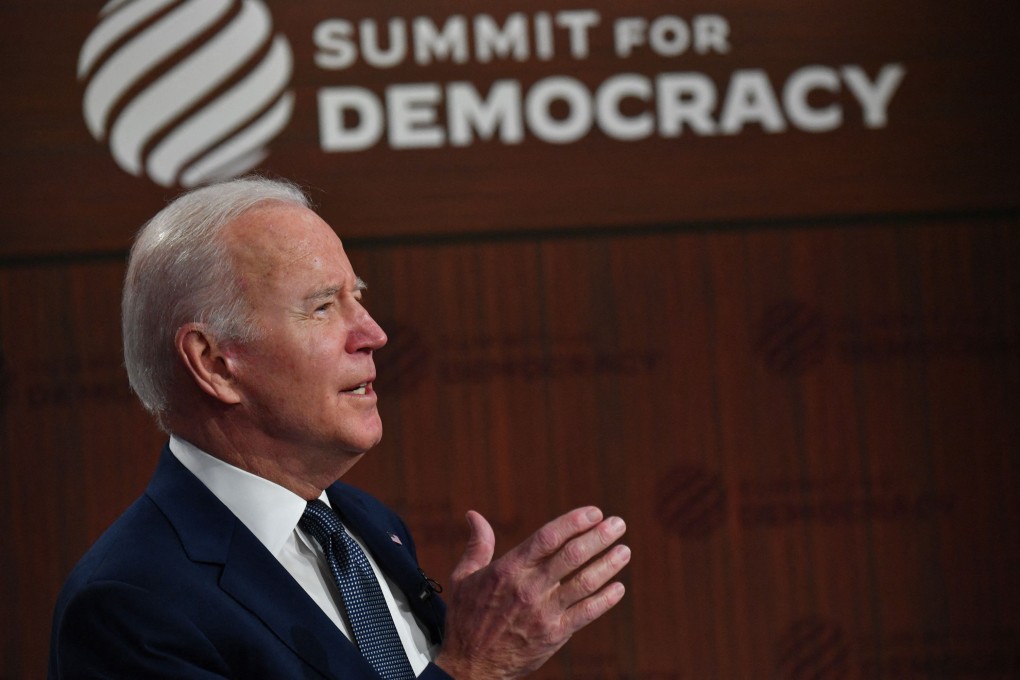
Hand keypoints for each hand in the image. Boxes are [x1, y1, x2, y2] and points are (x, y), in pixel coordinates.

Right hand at [434, 506, 629, 679]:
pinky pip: (586, 613)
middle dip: (599, 537)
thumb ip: (477, 545)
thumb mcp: (464, 577)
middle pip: (571, 556)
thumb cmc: (466, 618)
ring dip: (608, 565)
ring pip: (583, 583)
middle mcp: (529, 588)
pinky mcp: (554, 635)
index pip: (548, 537)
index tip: (594, 513)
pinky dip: (605, 600)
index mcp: (509, 569)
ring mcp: (543, 612)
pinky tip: (618, 588)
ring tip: (624, 551)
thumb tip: (473, 514)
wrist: (470, 665)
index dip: (574, 522)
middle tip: (618, 524)